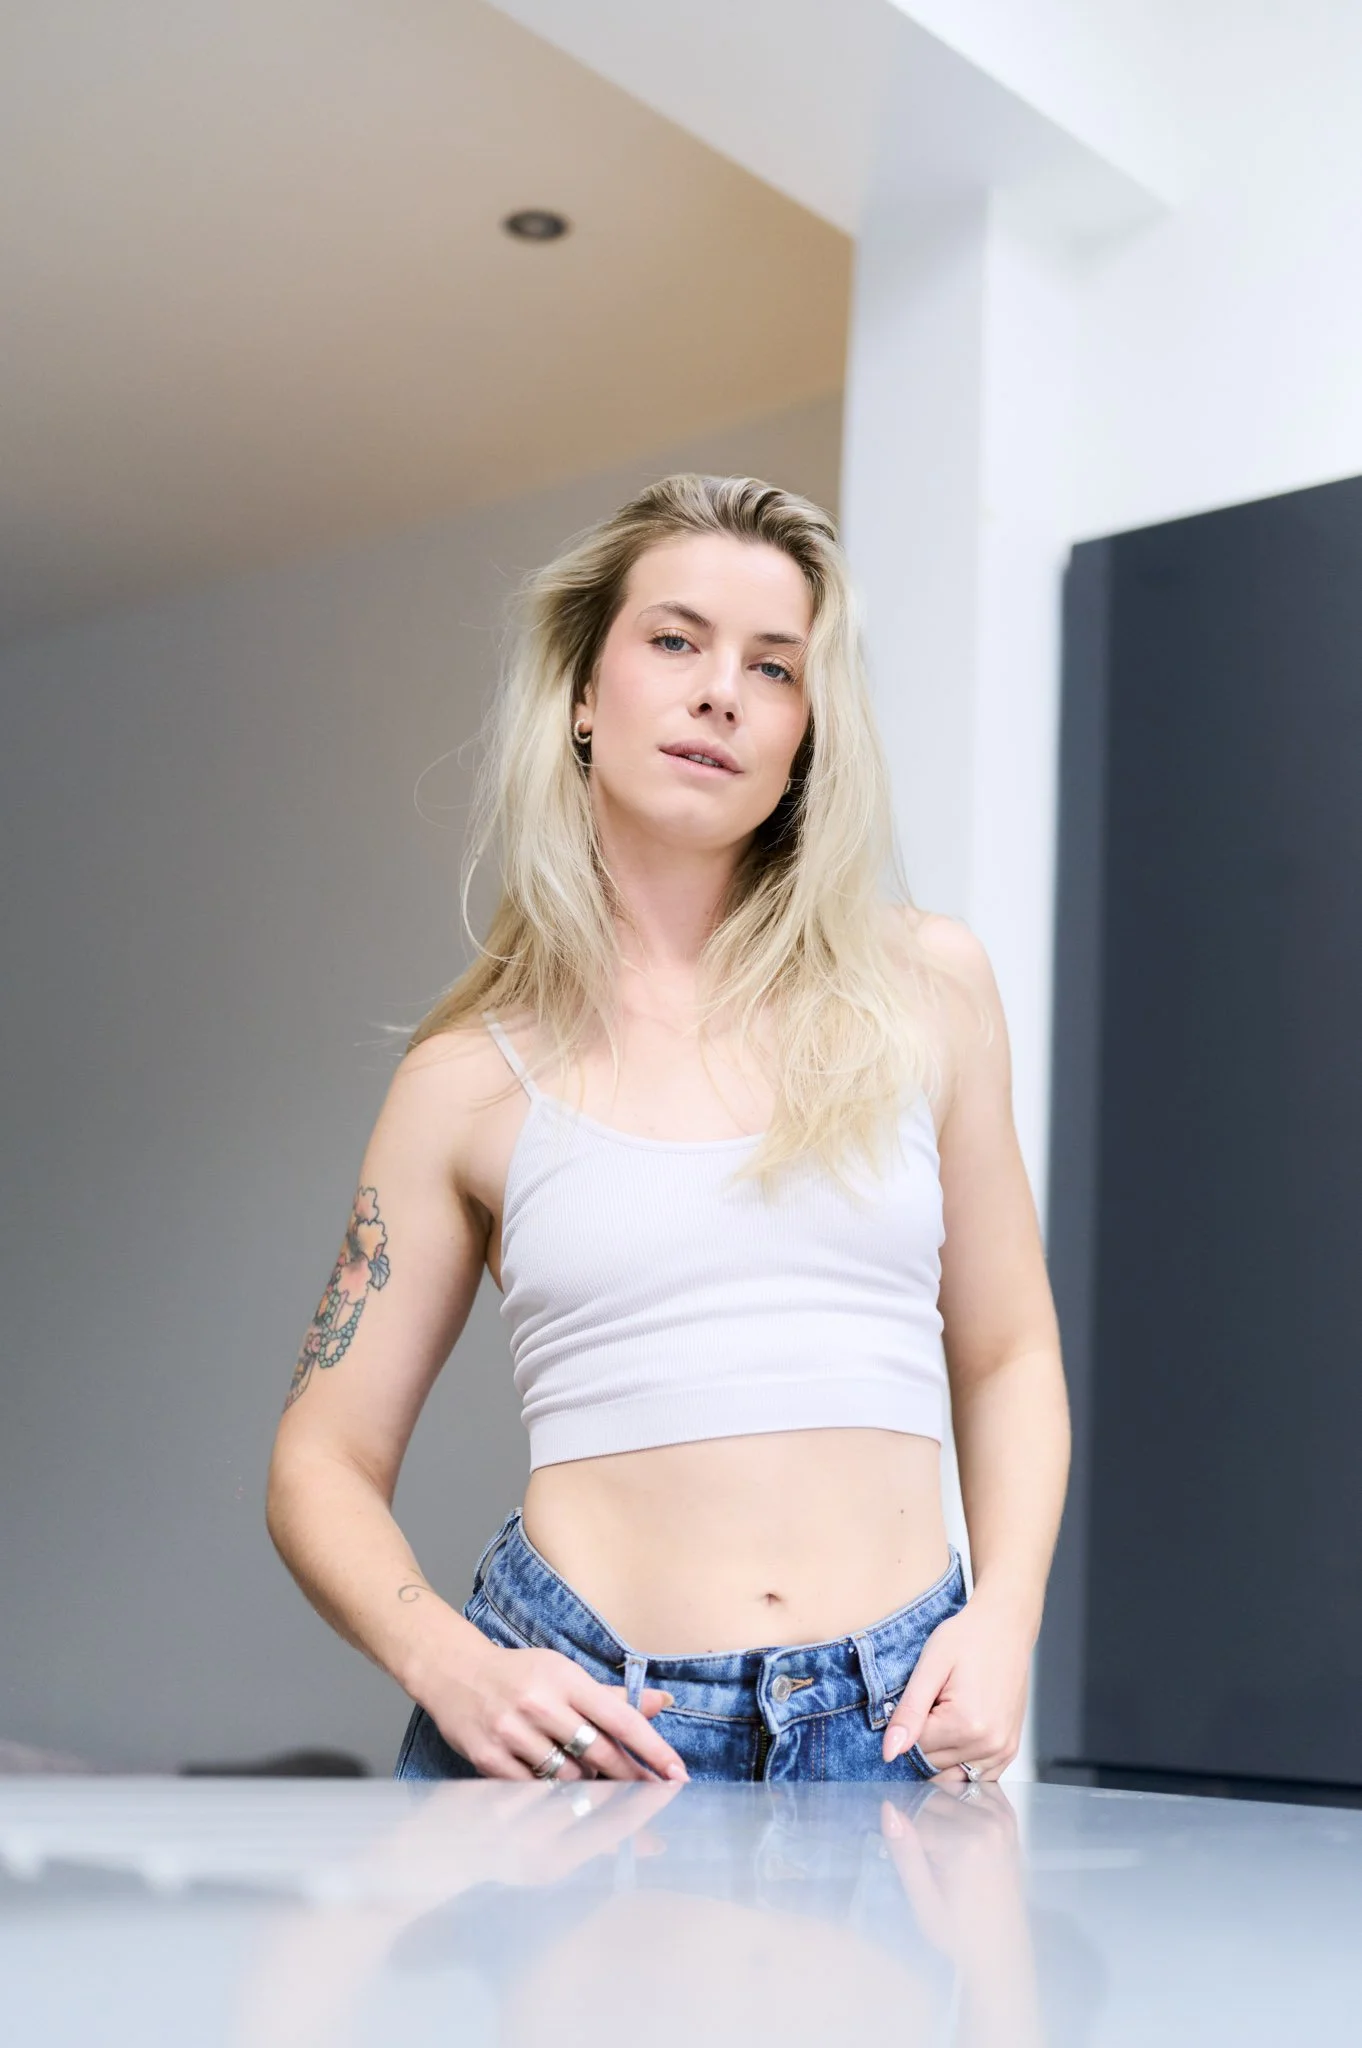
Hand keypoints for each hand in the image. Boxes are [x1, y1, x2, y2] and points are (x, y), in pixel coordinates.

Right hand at [423, 1636, 688, 1782]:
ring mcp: (511, 1732)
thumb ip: (611, 1696)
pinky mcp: (488, 1757)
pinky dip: (553, 1798)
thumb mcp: (564, 1673)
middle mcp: (539, 1703)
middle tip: (652, 1799)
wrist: (453, 1672)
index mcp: (565, 1678)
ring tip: (597, 1790)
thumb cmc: (519, 1674)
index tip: (678, 1774)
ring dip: (590, 1789)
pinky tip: (563, 1799)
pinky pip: (533, 1790)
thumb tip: (664, 1702)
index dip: (653, 1749)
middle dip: (630, 1780)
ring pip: (568, 1776)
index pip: (620, 1718)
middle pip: (599, 1752)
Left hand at [882, 1594, 1030, 1780]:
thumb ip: (909, 1713)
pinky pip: (977, 1775)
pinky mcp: (1009, 1750)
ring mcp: (1002, 1750)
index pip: (916, 1750)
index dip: (907, 1726)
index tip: (916, 1701)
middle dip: (923, 1741)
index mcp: (966, 1725)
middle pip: (933, 1766)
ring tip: (944, 1715)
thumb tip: (890, 1752)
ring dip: (940, 1754)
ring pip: (953, 1775)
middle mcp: (988, 1745)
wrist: (1005, 1627)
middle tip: (932, 1704)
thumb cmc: (968, 1638)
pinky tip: (957, 1733)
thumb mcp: (930, 1667)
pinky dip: (960, 1762)